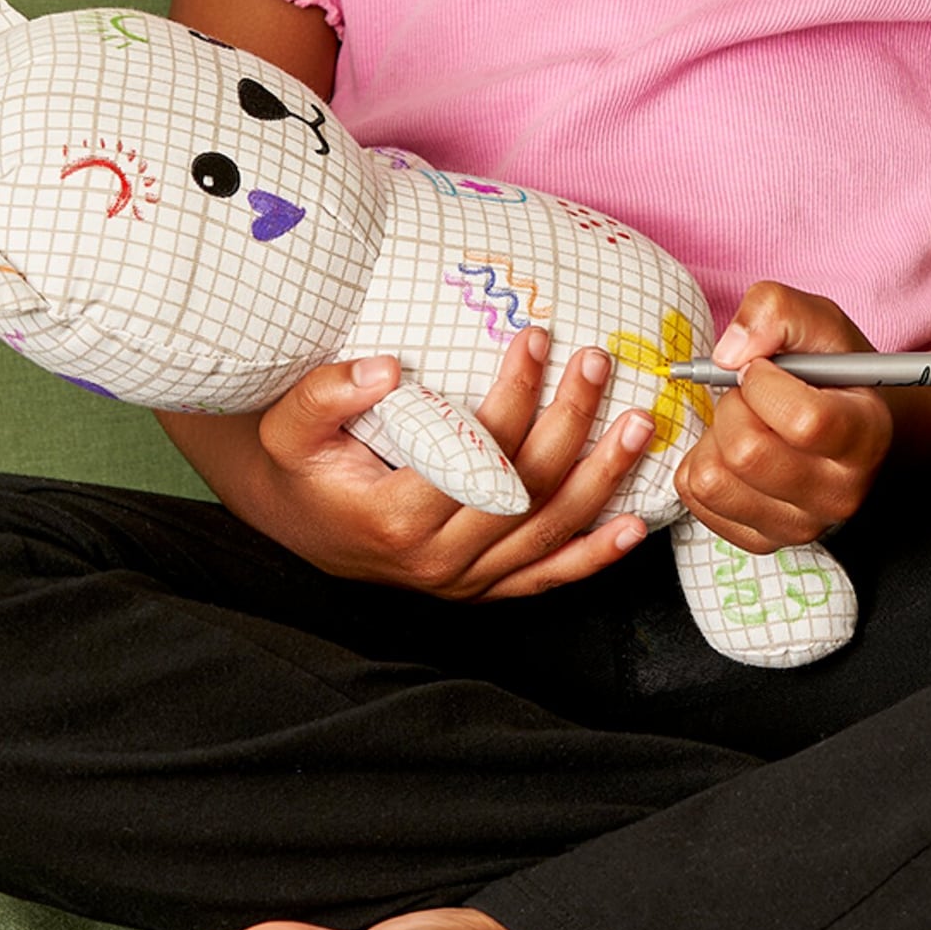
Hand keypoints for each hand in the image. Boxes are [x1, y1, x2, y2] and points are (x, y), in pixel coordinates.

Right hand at [236, 329, 655, 599]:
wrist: (298, 526)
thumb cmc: (302, 468)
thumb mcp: (291, 427)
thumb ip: (329, 394)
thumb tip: (386, 368)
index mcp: (396, 517)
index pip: (476, 452)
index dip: (513, 394)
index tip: (537, 340)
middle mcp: (437, 559)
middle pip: (525, 489)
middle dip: (569, 421)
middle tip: (596, 363)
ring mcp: (464, 581)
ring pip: (549, 531)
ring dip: (602, 478)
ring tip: (639, 425)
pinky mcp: (481, 589)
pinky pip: (546, 577)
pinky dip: (594, 555)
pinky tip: (633, 527)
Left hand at [674, 282, 890, 552]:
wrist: (844, 424)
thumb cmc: (830, 371)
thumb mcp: (816, 321)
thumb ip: (775, 312)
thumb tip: (728, 354)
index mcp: (865, 437)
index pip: (804, 421)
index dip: (764, 384)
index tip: (763, 368)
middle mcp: (838, 493)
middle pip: (746, 453)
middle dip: (731, 405)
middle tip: (747, 394)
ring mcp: (800, 525)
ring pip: (712, 479)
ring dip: (712, 436)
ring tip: (742, 422)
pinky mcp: (761, 539)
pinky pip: (695, 497)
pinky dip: (699, 462)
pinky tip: (729, 449)